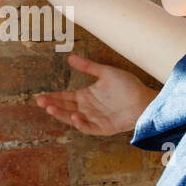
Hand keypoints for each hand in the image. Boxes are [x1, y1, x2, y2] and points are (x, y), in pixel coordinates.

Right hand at [35, 54, 159, 135]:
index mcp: (86, 96)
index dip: (53, 97)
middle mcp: (87, 108)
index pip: (65, 97)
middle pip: (65, 108)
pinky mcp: (103, 128)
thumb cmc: (128, 86)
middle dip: (52, 105)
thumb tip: (70, 57)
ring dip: (62, 114)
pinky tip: (75, 116)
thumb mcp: (106, 73)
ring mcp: (94, 119)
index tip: (41, 97)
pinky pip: (89, 127)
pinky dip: (81, 123)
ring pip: (73, 118)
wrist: (145, 99)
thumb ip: (88, 67)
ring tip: (51, 108)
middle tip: (40, 102)